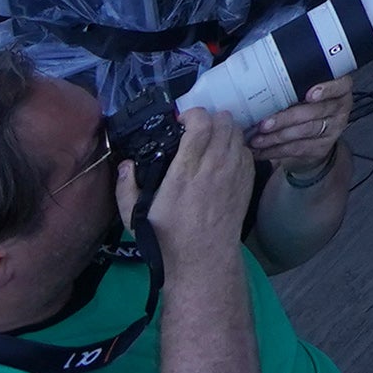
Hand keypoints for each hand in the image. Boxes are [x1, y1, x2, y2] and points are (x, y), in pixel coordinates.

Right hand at [130, 110, 254, 271]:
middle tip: (196, 130)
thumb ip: (125, 187)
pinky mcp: (247, 180)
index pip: (201, 123)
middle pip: (224, 121)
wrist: (203, 257)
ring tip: (210, 141)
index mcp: (186, 170)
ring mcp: (234, 172)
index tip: (182, 122)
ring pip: (237, 132)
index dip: (193, 114)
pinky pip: (246, 150)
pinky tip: (223, 158)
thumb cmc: (167, 237)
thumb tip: (125, 164)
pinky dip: (236, 147)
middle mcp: (214, 165)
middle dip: (210, 119)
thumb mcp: (134, 216)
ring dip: (224, 130)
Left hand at [244, 75, 351, 177]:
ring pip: (306, 131)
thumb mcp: (306, 90)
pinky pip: (299, 148)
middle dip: (286, 118)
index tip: (310, 94)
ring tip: (258, 139)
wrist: (316, 133)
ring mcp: (333, 129)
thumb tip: (264, 80)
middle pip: (315, 111)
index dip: (326, 90)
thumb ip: (296, 85)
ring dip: (278, 136)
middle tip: (264, 123)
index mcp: (339, 89)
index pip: (340, 86)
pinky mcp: (322, 147)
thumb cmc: (306, 103)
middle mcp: (339, 109)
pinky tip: (262, 150)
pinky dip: (277, 150)